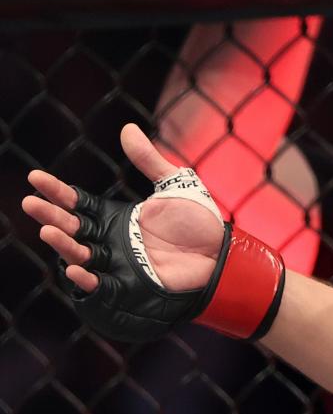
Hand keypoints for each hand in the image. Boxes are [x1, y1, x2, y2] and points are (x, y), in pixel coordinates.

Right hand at [24, 123, 222, 293]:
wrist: (221, 253)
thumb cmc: (197, 220)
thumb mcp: (173, 185)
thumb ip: (148, 160)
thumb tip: (127, 128)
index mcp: (116, 217)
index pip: (77, 203)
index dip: (56, 192)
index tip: (35, 178)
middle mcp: (110, 240)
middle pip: (72, 227)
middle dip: (50, 216)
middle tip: (31, 203)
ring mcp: (116, 263)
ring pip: (78, 254)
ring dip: (62, 244)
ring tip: (48, 231)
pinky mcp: (127, 285)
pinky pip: (99, 285)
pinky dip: (84, 279)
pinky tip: (74, 267)